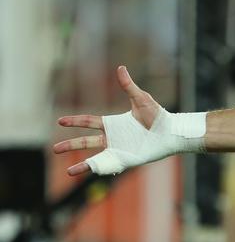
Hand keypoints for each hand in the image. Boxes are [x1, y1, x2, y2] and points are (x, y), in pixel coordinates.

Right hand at [54, 66, 197, 176]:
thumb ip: (129, 86)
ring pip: (96, 158)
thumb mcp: (141, 100)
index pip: (89, 122)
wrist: (171, 132)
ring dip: (82, 165)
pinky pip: (110, 166)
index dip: (75, 121)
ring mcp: (119, 150)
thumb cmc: (158, 116)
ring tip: (68, 172)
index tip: (60, 121)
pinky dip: (99, 170)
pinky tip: (90, 173)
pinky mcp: (126, 159)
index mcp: (113, 124)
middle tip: (55, 149)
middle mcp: (113, 138)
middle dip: (70, 145)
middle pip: (86, 142)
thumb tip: (121, 68)